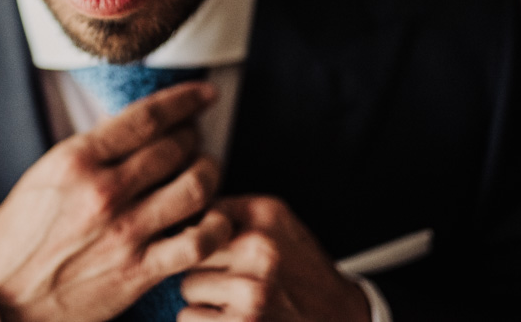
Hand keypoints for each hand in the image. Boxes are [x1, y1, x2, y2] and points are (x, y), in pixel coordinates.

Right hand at [0, 82, 232, 321]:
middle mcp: (103, 191)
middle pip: (176, 147)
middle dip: (193, 138)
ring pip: (196, 187)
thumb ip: (92, 152)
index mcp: (75, 160)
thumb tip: (140, 130)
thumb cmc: (20, 237)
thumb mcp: (45, 176)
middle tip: (193, 141)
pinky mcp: (139, 271)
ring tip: (205, 173)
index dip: (185, 100)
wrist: (2, 300)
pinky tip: (214, 220)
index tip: (204, 94)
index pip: (146, 117)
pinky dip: (217, 226)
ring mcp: (124, 232)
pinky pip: (199, 242)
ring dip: (209, 174)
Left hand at [180, 196, 369, 320]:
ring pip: (187, 286)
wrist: (340, 318)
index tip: (208, 244)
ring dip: (203, 298)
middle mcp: (259, 251)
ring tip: (234, 300)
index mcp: (264, 218)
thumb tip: (180, 217)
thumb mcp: (279, 222)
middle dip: (204, 266)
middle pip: (190, 251)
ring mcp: (251, 292)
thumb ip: (232, 210)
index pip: (200, 215)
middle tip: (231, 278)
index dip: (200, 233)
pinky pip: (189, 317)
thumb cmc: (302, 271)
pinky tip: (231, 319)